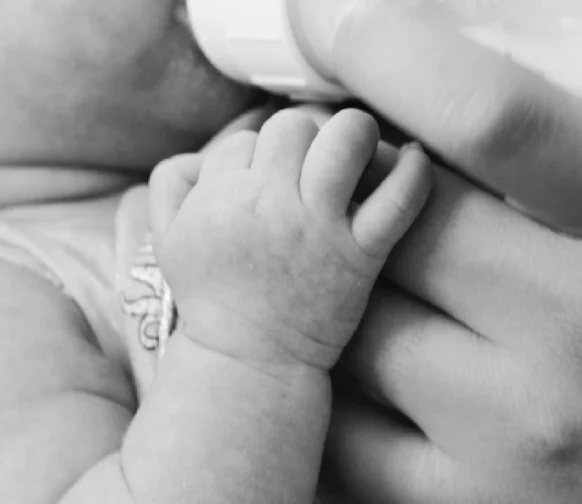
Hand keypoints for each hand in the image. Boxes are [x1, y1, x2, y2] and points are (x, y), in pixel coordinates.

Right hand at [149, 109, 430, 371]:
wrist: (249, 361)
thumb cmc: (211, 296)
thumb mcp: (167, 239)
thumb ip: (172, 182)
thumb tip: (206, 149)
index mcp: (218, 197)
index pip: (245, 140)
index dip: (255, 157)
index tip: (264, 186)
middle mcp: (267, 204)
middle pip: (293, 127)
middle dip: (302, 140)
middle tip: (308, 169)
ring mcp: (318, 227)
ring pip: (346, 138)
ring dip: (355, 135)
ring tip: (357, 152)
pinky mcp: (360, 254)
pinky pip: (398, 199)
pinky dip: (413, 172)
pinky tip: (415, 159)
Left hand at [315, 6, 581, 502]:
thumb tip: (478, 51)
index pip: (494, 118)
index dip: (388, 56)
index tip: (336, 29)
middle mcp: (578, 333)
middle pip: (388, 224)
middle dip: (354, 188)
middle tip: (355, 178)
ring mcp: (516, 433)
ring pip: (349, 327)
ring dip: (341, 288)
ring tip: (376, 276)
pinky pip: (342, 433)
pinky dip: (337, 385)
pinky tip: (370, 359)